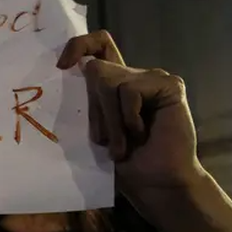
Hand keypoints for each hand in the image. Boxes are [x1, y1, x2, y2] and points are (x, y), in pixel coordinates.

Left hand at [56, 31, 202, 201]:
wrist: (157, 185)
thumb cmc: (125, 164)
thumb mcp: (96, 130)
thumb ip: (87, 101)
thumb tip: (71, 68)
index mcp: (115, 83)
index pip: (97, 46)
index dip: (78, 46)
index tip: (62, 66)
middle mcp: (133, 76)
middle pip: (97, 68)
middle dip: (95, 110)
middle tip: (105, 142)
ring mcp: (152, 78)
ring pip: (110, 81)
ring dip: (111, 120)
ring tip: (122, 146)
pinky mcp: (169, 85)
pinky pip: (130, 90)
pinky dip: (129, 117)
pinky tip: (141, 134)